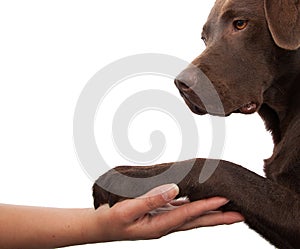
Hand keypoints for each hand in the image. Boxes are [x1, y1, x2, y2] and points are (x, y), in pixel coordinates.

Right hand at [88, 184, 243, 241]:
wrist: (102, 227)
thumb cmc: (112, 219)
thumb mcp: (128, 210)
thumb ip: (150, 200)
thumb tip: (174, 190)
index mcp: (159, 226)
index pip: (188, 215)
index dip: (206, 207)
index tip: (224, 200)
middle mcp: (166, 226)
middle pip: (197, 221)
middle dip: (219, 218)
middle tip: (241, 214)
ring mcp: (164, 222)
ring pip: (193, 218)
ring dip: (210, 214)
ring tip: (227, 211)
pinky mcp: (161, 216)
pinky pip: (182, 212)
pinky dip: (195, 208)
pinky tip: (201, 204)